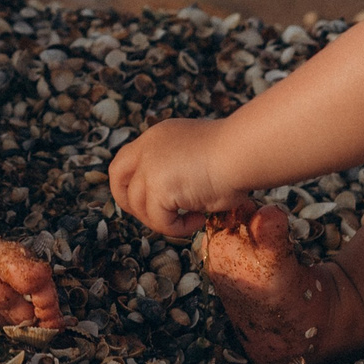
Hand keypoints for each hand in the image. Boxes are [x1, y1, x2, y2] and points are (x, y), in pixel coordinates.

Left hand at [110, 118, 253, 238]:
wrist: (245, 152)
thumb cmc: (236, 156)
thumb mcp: (198, 157)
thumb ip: (179, 170)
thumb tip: (177, 200)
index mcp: (158, 136)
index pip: (127, 160)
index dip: (134, 183)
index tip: (155, 200)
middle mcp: (148, 147)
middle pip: (118, 179)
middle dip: (131, 204)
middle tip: (159, 217)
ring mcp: (150, 166)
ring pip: (139, 206)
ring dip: (163, 220)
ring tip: (192, 218)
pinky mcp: (157, 187)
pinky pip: (159, 220)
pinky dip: (177, 227)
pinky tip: (197, 219)